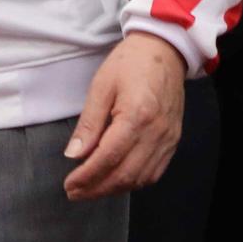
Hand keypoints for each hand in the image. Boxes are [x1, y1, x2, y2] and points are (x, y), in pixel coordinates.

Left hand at [62, 32, 185, 200]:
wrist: (164, 49)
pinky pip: (154, 172)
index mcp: (137, 115)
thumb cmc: (131, 62)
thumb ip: (88, 123)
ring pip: (141, 179)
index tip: (69, 184)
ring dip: (114, 189)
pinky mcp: (173, 140)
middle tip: (75, 192)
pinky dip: (134, 182)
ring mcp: (168, 138)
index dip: (87, 176)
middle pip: (125, 175)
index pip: (109, 157)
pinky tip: (116, 180)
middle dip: (97, 189)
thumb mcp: (102, 86)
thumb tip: (73, 155)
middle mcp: (156, 131)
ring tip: (91, 188)